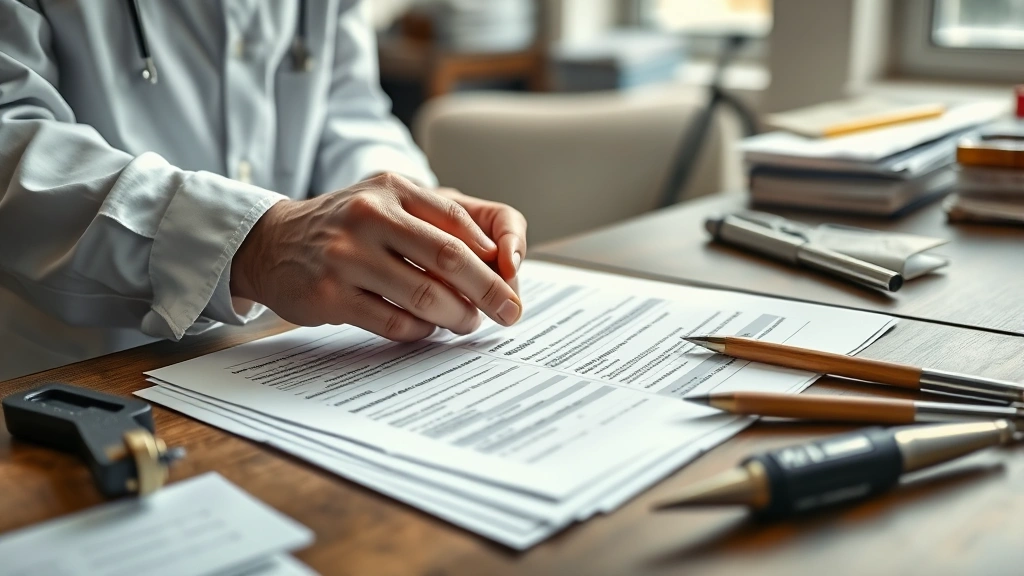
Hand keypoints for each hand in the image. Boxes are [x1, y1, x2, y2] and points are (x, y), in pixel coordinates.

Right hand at [230, 173, 523, 340]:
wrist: (272, 243)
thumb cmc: (348, 227)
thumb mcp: (389, 203)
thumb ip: (441, 221)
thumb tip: (501, 261)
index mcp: (392, 189)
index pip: (460, 223)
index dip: (494, 257)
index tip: (512, 282)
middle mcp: (370, 216)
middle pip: (450, 258)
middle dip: (489, 291)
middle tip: (510, 312)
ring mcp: (346, 256)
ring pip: (425, 295)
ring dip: (457, 315)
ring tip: (467, 322)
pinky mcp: (330, 295)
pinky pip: (394, 321)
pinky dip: (420, 330)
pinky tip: (427, 328)